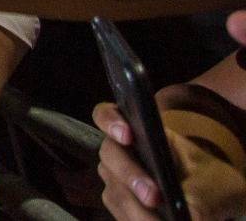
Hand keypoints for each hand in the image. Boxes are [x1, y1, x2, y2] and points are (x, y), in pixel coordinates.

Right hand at [94, 102, 245, 220]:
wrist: (213, 204)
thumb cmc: (212, 182)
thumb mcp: (215, 182)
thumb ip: (201, 195)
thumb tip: (190, 215)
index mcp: (144, 132)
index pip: (109, 114)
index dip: (110, 121)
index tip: (127, 136)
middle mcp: (124, 153)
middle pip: (110, 155)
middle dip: (129, 174)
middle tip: (153, 196)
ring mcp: (120, 180)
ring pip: (113, 189)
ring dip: (134, 207)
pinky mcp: (123, 205)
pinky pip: (120, 213)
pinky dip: (136, 220)